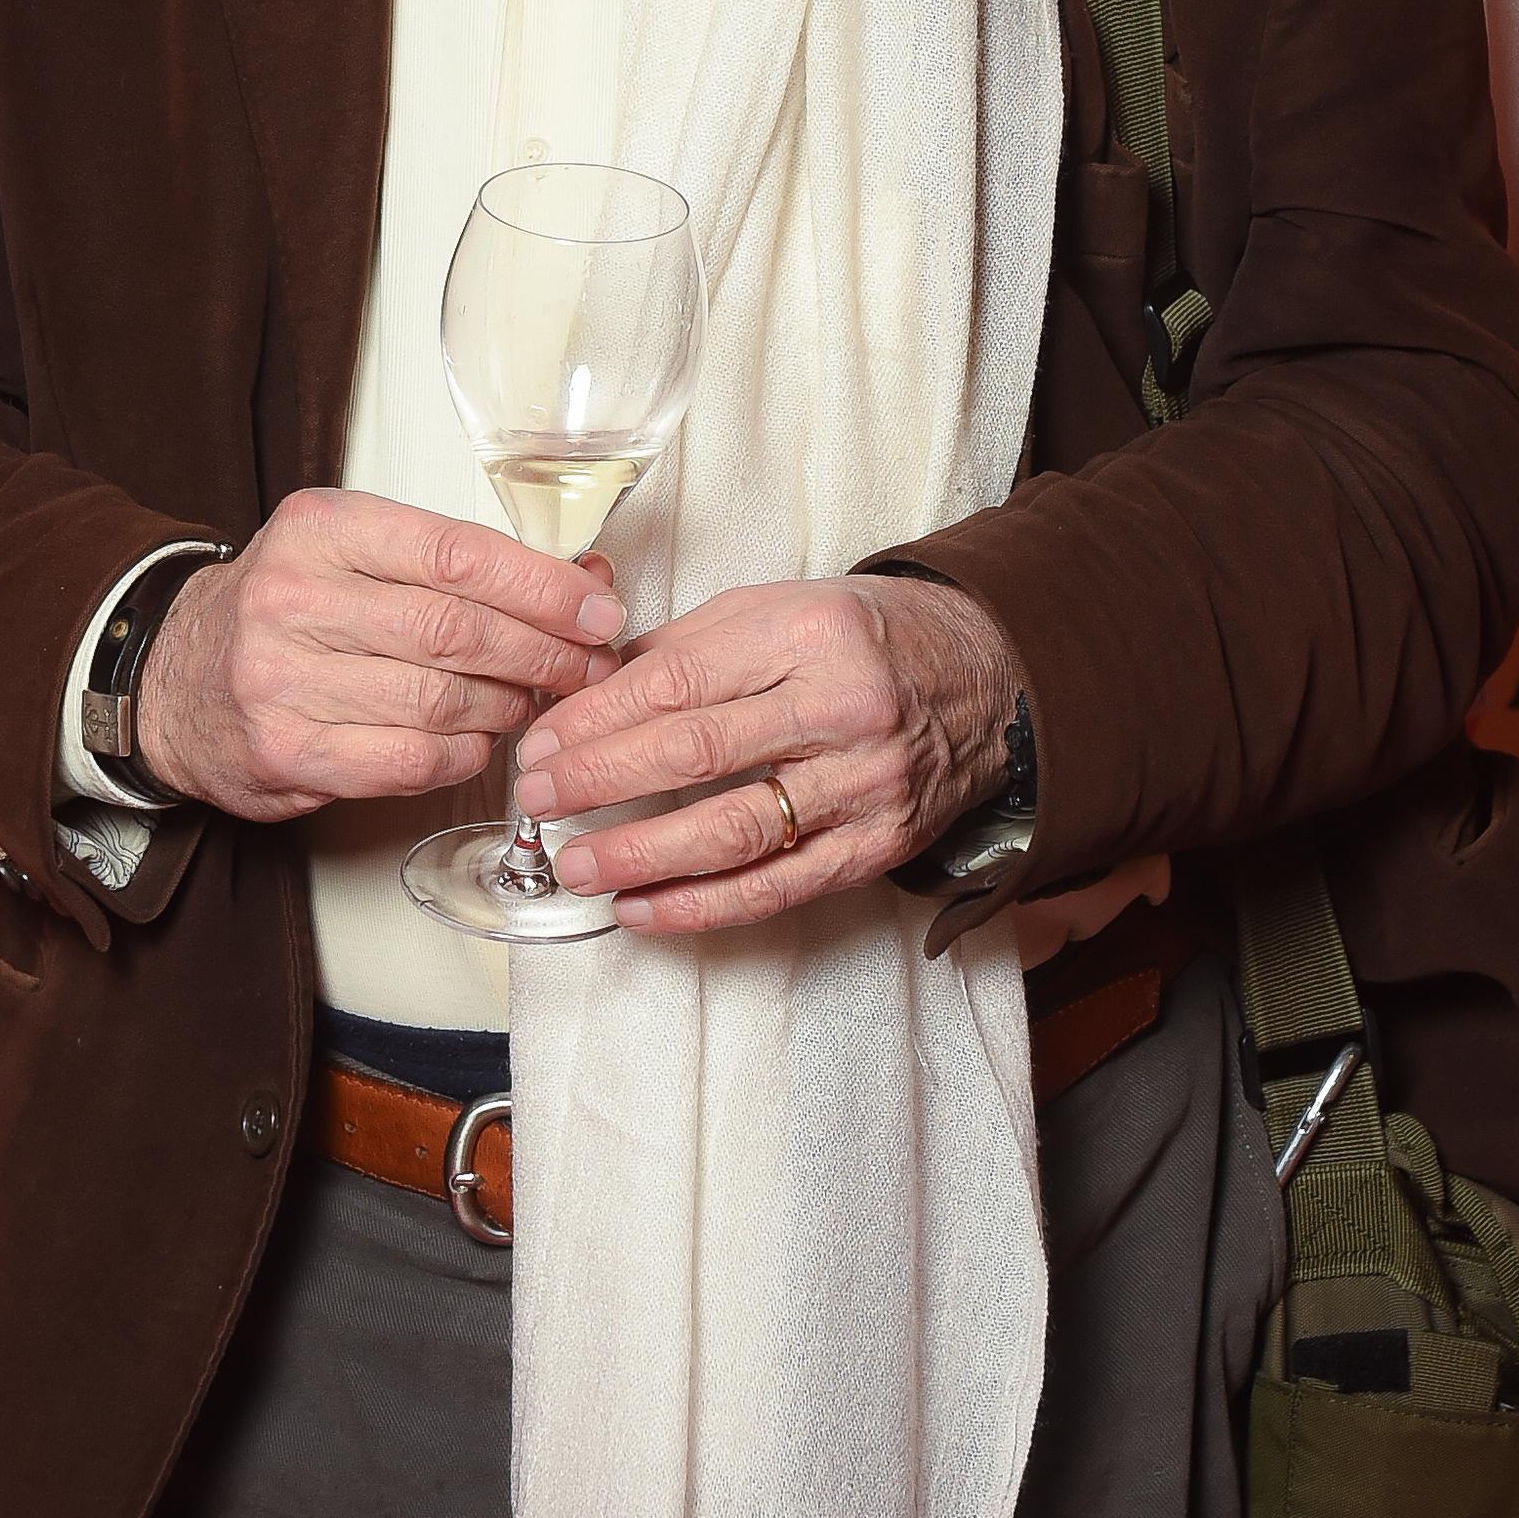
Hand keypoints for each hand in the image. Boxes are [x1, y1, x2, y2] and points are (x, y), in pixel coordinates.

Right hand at [134, 489, 622, 822]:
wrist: (171, 679)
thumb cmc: (285, 612)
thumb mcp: (352, 552)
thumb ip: (454, 564)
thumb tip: (580, 580)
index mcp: (322, 529)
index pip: (458, 554)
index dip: (543, 588)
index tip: (598, 609)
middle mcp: (295, 598)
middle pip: (458, 631)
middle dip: (544, 652)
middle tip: (589, 665)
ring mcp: (282, 678)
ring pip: (441, 700)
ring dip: (507, 706)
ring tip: (529, 700)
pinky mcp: (284, 750)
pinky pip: (410, 759)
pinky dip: (463, 753)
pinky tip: (476, 739)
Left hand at [510, 573, 1022, 934]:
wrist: (982, 680)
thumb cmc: (861, 640)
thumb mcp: (777, 609)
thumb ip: (684, 649)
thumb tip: (584, 694)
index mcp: (807, 634)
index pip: (677, 681)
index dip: (596, 718)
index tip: (541, 740)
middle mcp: (842, 708)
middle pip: (694, 752)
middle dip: (599, 779)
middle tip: (536, 797)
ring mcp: (864, 785)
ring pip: (732, 831)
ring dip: (640, 854)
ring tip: (576, 864)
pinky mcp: (876, 847)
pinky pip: (775, 888)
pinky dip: (700, 905)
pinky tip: (641, 908)